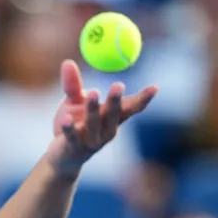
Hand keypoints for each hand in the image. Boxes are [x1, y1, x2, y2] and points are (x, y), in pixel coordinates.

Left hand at [45, 60, 157, 175]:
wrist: (63, 156)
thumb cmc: (75, 125)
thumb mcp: (74, 102)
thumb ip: (73, 85)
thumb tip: (67, 61)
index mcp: (112, 118)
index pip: (131, 108)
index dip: (143, 99)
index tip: (155, 87)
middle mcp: (106, 131)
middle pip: (113, 115)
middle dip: (116, 101)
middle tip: (118, 85)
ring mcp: (91, 141)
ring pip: (94, 125)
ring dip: (94, 109)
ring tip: (94, 92)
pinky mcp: (74, 148)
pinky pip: (72, 137)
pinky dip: (70, 128)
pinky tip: (66, 118)